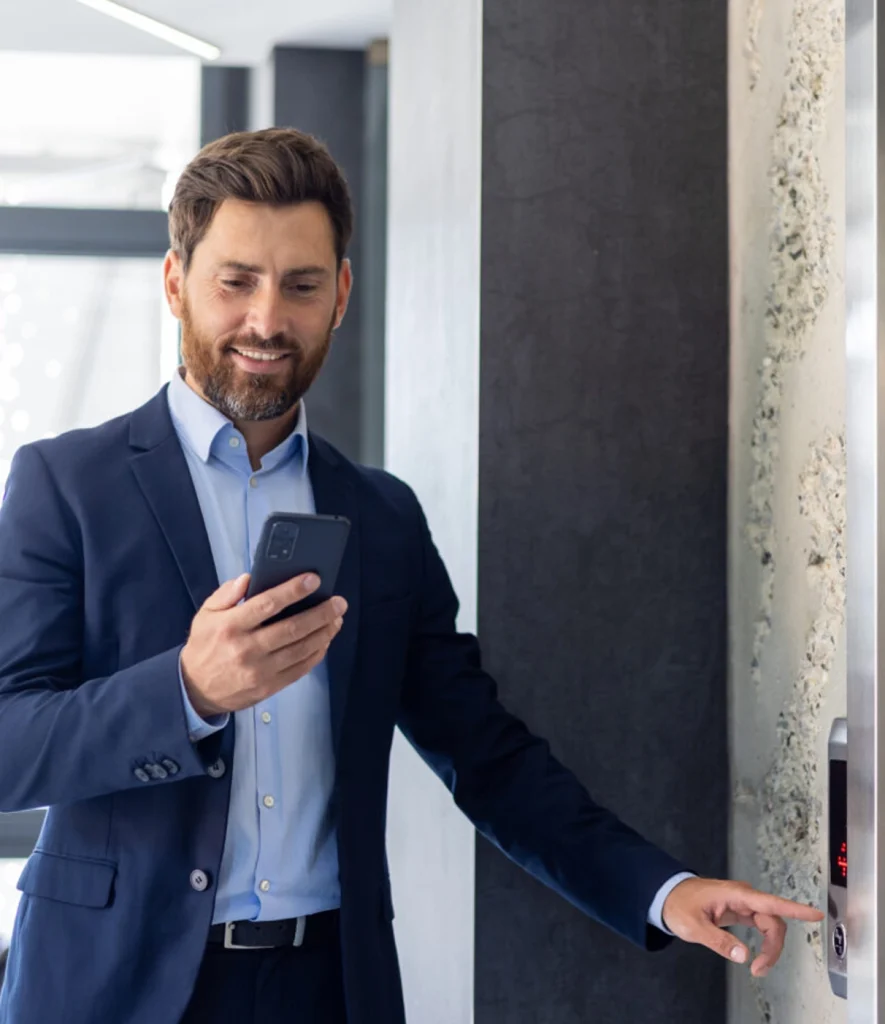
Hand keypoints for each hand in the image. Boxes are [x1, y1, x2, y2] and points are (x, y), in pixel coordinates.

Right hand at [180, 572, 346, 716]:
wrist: (195, 689)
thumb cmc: (205, 646)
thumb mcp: (205, 615)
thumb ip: (226, 594)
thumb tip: (248, 579)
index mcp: (230, 626)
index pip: (266, 604)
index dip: (293, 591)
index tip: (314, 580)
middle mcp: (246, 649)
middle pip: (292, 628)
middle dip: (321, 613)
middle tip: (339, 602)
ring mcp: (259, 671)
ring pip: (300, 649)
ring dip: (324, 633)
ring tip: (337, 619)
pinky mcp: (268, 687)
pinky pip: (300, 669)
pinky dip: (316, 654)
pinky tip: (325, 640)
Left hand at [662, 877, 823, 976]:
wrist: (668, 896)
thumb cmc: (679, 906)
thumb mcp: (693, 926)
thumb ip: (718, 940)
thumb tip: (744, 955)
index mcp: (735, 894)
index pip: (769, 902)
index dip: (794, 909)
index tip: (815, 914)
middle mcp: (744, 897)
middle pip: (773, 921)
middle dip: (773, 947)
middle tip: (759, 971)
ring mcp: (744, 903)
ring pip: (770, 925)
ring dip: (770, 948)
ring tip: (758, 969)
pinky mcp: (741, 911)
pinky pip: (762, 926)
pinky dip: (764, 943)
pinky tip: (759, 958)